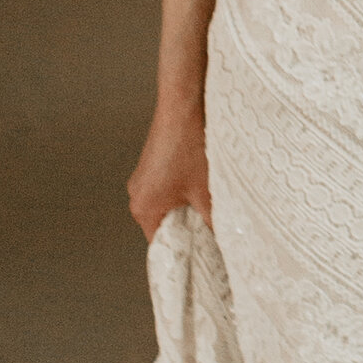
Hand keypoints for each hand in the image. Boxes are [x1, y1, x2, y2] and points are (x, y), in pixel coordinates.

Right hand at [129, 95, 210, 239]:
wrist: (184, 106)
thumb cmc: (190, 147)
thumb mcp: (206, 192)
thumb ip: (213, 221)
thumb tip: (224, 240)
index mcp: (144, 208)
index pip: (161, 244)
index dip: (183, 251)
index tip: (201, 257)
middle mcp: (137, 194)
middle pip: (164, 225)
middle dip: (187, 228)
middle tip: (212, 232)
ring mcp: (144, 178)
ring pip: (167, 205)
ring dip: (187, 207)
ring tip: (209, 204)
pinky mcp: (152, 164)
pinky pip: (166, 189)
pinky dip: (183, 192)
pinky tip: (203, 185)